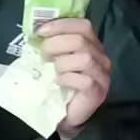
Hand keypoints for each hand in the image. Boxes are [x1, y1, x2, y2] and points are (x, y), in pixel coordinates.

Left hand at [38, 18, 111, 139]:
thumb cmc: (57, 84)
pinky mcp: (97, 92)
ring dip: (62, 63)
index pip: (83, 25)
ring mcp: (101, 75)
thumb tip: (37, 31)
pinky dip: (66, 79)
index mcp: (91, 45)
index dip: (61, 25)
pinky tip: (59, 83)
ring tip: (53, 71)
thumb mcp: (53, 60)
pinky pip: (84, 80)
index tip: (40, 31)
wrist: (63, 114)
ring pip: (84, 58)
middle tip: (43, 55)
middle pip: (80, 40)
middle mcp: (101, 58)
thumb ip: (52, 45)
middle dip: (55, 45)